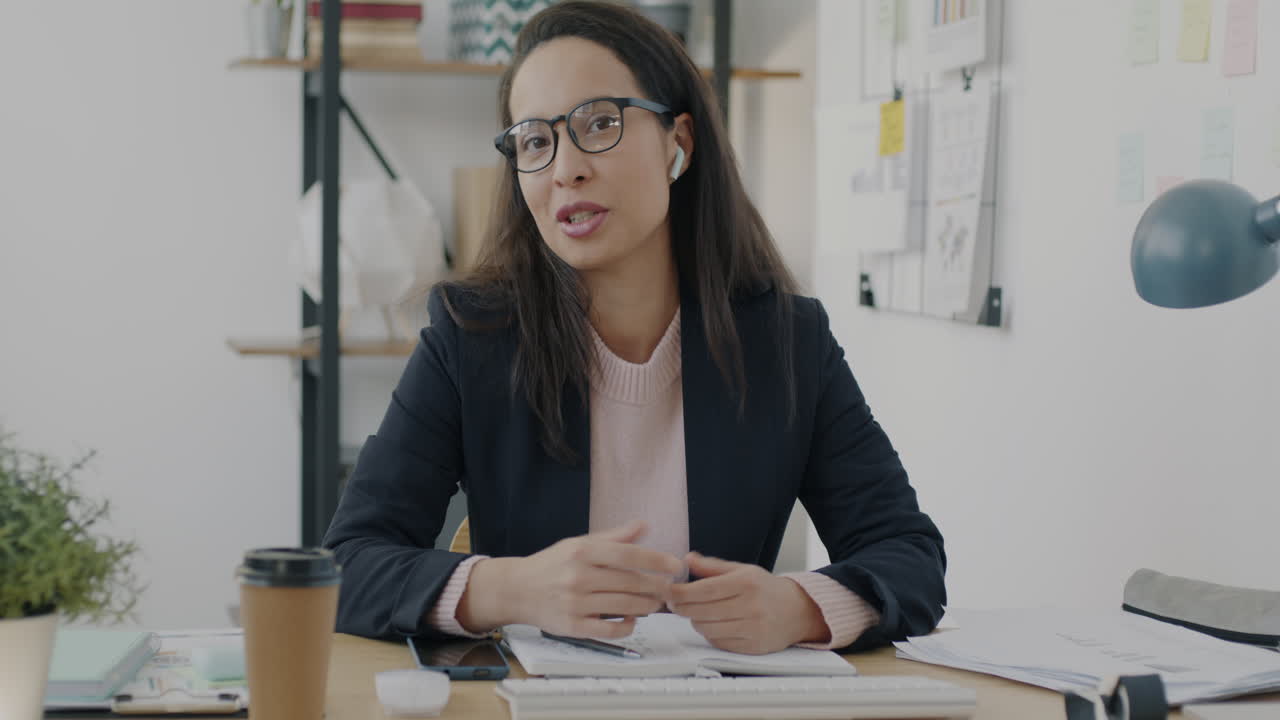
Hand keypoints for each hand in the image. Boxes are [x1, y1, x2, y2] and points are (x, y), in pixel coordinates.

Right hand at [503, 520, 683, 638]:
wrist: (517, 589)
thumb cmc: (552, 565)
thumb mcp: (579, 544)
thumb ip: (614, 537)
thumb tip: (644, 525)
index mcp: (582, 552)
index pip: (628, 555)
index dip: (656, 560)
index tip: (675, 565)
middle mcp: (578, 576)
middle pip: (631, 582)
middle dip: (657, 586)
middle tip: (670, 588)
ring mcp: (575, 603)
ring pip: (625, 606)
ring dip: (647, 606)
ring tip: (655, 602)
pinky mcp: (573, 626)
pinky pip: (610, 630)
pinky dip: (627, 625)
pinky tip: (632, 619)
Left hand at [667, 552, 829, 654]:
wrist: (797, 611)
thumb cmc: (766, 589)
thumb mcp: (742, 569)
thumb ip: (712, 566)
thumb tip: (687, 560)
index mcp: (746, 583)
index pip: (704, 590)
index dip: (680, 592)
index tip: (668, 591)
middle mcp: (751, 606)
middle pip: (702, 611)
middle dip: (682, 607)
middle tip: (673, 602)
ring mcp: (752, 628)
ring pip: (707, 629)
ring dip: (695, 621)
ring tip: (695, 612)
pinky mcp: (752, 647)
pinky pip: (718, 642)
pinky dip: (710, 634)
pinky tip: (713, 624)